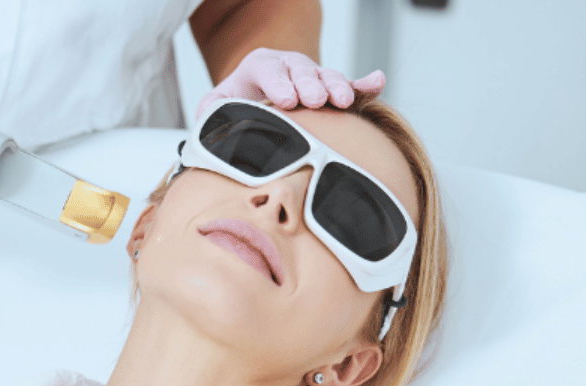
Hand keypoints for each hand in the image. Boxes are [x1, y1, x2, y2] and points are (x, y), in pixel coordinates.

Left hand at [195, 47, 385, 118]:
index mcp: (261, 66)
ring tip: (344, 101)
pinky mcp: (332, 89)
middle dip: (309, 85)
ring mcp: (314, 76)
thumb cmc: (238, 104)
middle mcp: (290, 66)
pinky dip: (364, 84)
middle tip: (314, 101)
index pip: (268, 70)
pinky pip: (351, 83)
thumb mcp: (218, 104)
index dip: (277, 84)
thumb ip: (211, 109)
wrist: (258, 98)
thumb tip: (208, 119)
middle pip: (301, 70)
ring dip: (337, 87)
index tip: (286, 100)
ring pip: (327, 76)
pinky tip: (377, 81)